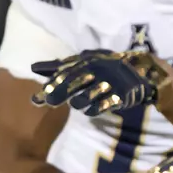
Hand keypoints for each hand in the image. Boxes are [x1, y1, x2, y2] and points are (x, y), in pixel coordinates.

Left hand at [32, 50, 169, 116]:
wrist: (140, 71)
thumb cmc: (105, 67)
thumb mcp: (83, 62)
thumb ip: (58, 66)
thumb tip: (33, 67)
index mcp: (86, 61)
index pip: (64, 73)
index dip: (50, 84)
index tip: (36, 97)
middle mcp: (96, 70)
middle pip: (74, 83)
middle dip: (60, 93)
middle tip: (50, 103)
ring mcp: (108, 83)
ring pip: (88, 95)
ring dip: (78, 102)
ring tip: (75, 104)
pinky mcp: (120, 95)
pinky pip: (104, 104)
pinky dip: (95, 108)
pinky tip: (90, 111)